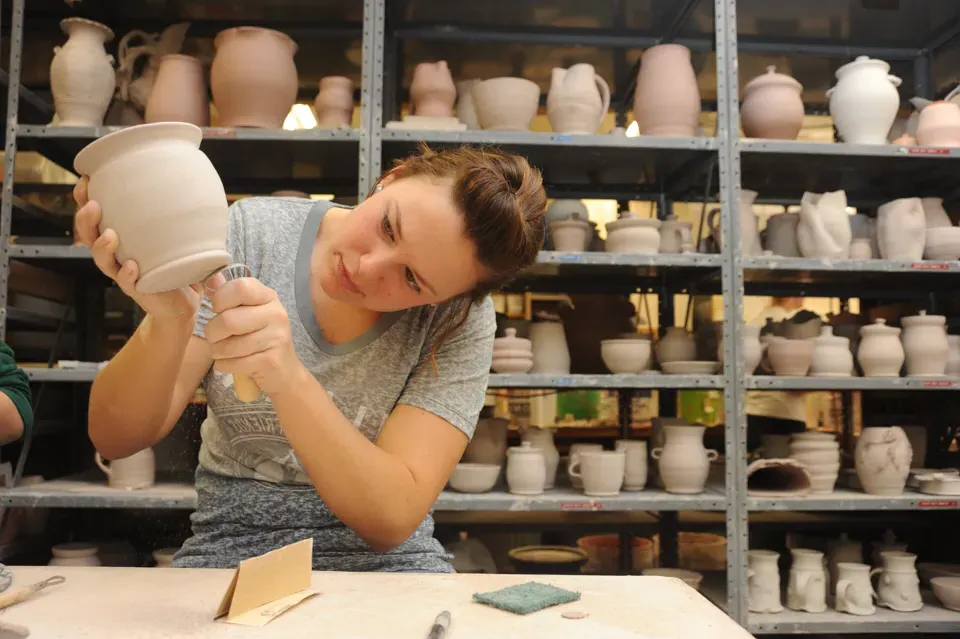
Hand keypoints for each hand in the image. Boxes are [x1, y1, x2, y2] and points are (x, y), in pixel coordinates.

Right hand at [73, 176, 202, 321]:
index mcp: (121, 236)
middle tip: (92, 205)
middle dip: (85, 220)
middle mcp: (116, 253)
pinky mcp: (138, 290)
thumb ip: (178, 214)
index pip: (95, 215)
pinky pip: (127, 283)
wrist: (181, 303)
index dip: (85, 198)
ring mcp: (124, 273)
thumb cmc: (175, 265)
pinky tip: (131, 266)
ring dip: (102, 247)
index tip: (87, 179)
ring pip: (103, 260)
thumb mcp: (174, 236)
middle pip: (89, 235)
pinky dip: (127, 275)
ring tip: (109, 236)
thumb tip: (197, 183)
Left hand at [203, 277, 305, 394]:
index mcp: (268, 297)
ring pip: (228, 345)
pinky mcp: (271, 361)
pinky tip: (232, 363)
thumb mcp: (248, 312)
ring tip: (224, 352)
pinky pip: (233, 363)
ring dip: (217, 352)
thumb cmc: (259, 339)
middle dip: (213, 332)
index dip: (220, 299)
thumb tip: (211, 278)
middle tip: (216, 337)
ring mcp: (276, 338)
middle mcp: (276, 314)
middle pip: (228, 320)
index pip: (240, 287)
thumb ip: (229, 295)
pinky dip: (224, 365)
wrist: (284, 371)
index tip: (219, 309)